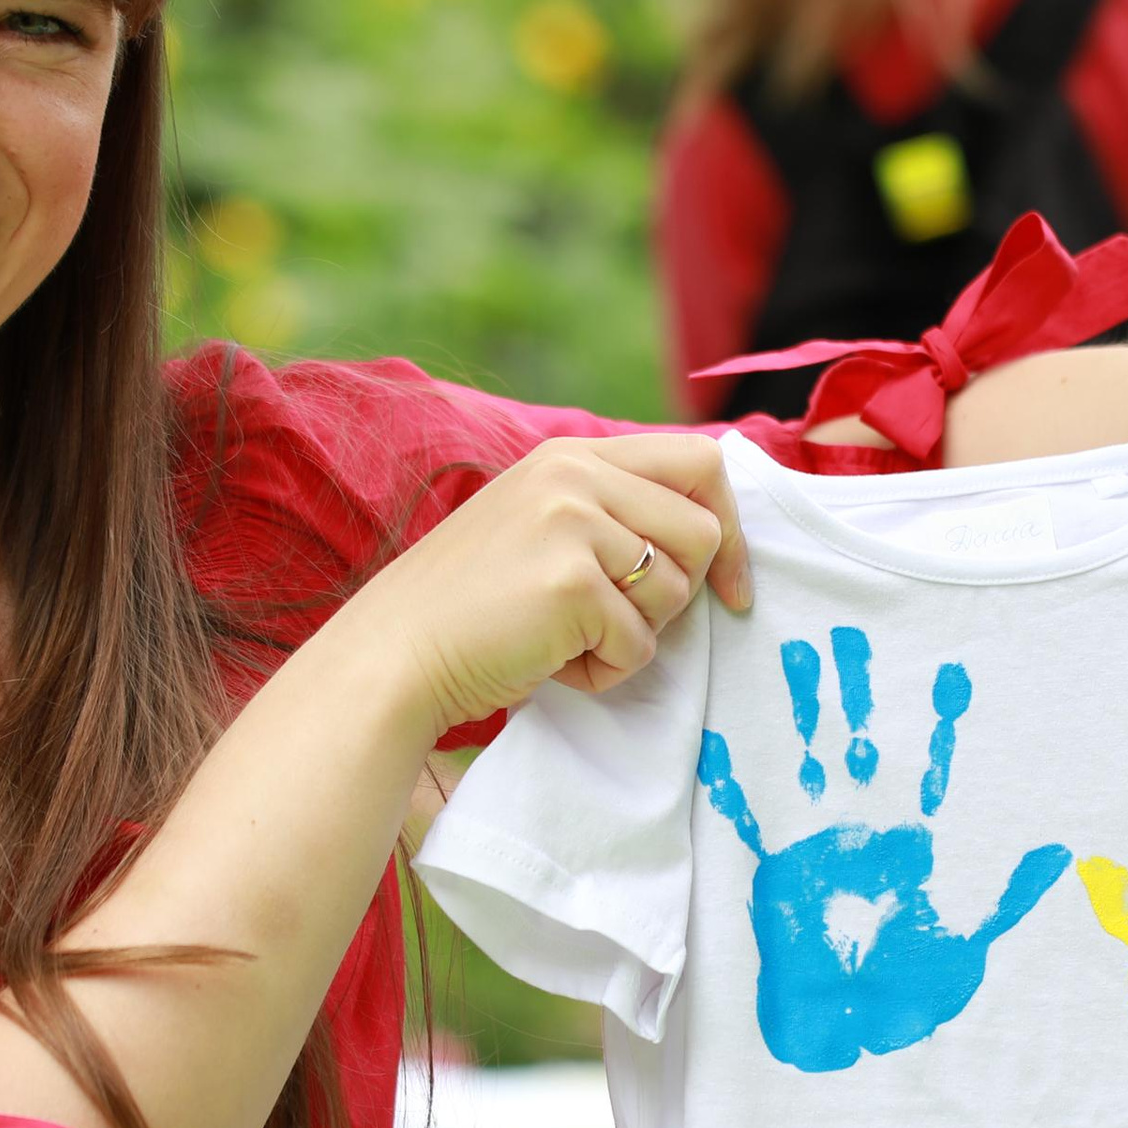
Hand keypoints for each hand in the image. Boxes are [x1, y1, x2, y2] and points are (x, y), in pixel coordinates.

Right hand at [348, 434, 749, 739]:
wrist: (396, 651)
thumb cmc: (477, 608)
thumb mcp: (544, 529)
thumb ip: (613, 515)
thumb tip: (714, 535)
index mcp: (573, 455)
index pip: (700, 461)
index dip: (730, 527)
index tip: (730, 586)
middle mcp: (575, 475)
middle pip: (703, 530)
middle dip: (679, 594)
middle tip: (615, 621)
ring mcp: (572, 524)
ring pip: (675, 594)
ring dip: (633, 637)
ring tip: (567, 639)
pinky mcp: (571, 583)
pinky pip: (638, 645)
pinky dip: (604, 671)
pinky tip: (550, 660)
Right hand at [699, 628, 1069, 1072]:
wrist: (853, 1026)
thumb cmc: (911, 985)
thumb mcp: (970, 939)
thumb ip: (1010, 895)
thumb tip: (1062, 853)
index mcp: (913, 838)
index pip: (931, 766)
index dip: (940, 722)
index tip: (952, 670)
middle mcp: (865, 827)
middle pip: (865, 742)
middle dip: (861, 690)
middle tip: (855, 631)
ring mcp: (818, 840)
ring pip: (811, 757)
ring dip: (805, 710)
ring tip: (798, 652)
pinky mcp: (774, 867)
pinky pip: (750, 815)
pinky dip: (734, 780)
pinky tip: (721, 736)